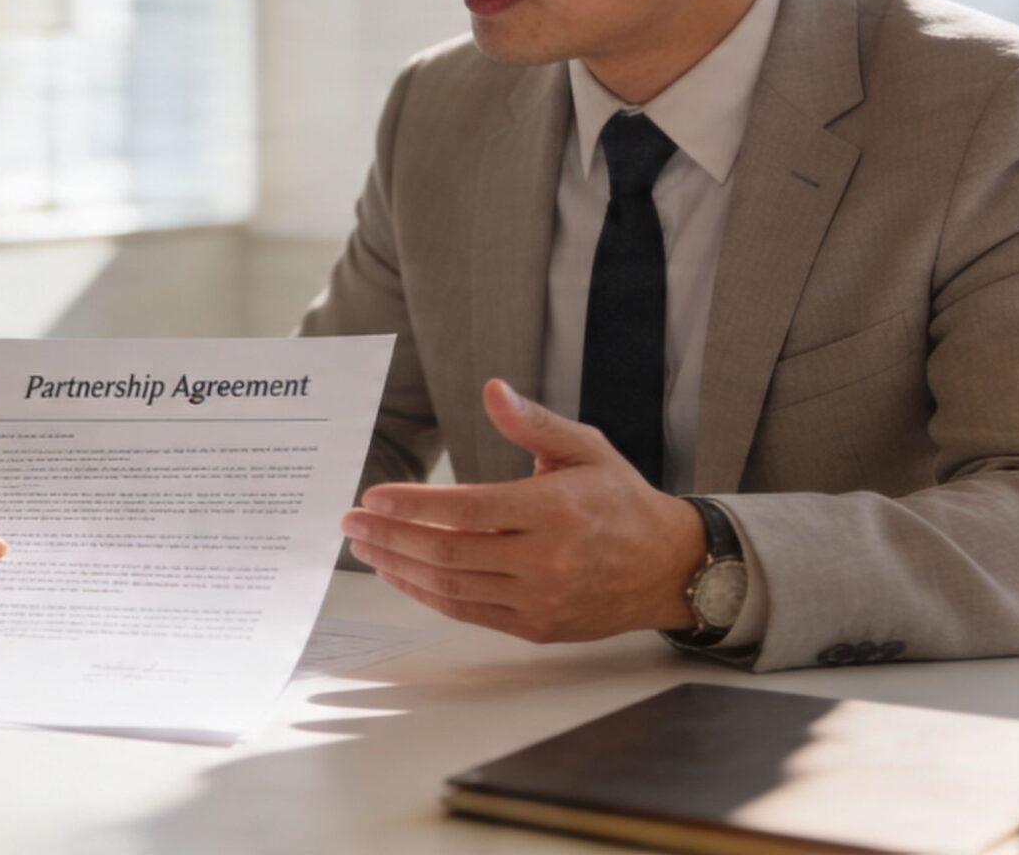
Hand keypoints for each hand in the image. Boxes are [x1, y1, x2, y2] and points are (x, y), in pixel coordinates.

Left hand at [338, 379, 702, 642]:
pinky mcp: (537, 627)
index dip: (413, 505)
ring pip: (452, 586)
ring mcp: (540, 599)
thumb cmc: (621, 500)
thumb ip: (534, 424)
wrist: (668, 567)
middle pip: (448, 551)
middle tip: (351, 523)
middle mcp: (547, 559)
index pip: (467, 509)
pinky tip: (401, 574)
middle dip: (390, 537)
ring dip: (399, 567)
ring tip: (365, 548)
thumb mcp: (586, 448)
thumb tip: (492, 391)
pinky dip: (427, 594)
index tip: (372, 497)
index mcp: (555, 509)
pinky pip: (469, 612)